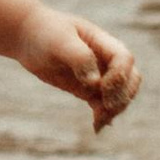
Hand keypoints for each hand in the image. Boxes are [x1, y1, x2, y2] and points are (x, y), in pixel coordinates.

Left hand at [15, 2, 138, 130]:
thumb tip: (96, 83)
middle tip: (105, 107)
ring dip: (115, 109)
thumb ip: (80, 58)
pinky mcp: (88, 89)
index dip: (119, 75)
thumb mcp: (59, 41)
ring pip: (120, 95)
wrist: (28, 36)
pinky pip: (103, 105)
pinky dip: (104, 116)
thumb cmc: (45, 32)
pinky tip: (96, 127)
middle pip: (131, 78)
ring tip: (98, 121)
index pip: (124, 59)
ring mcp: (98, 75)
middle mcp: (105, 59)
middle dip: (122, 95)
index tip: (100, 87)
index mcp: (102, 42)